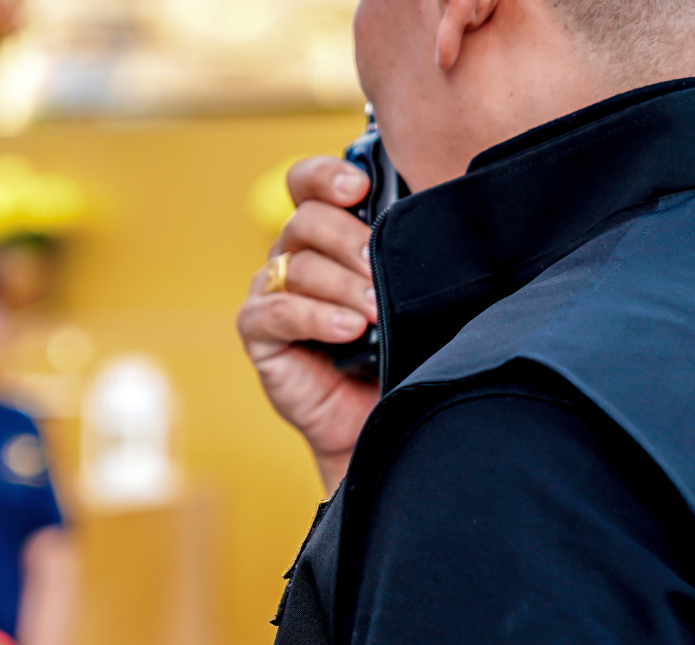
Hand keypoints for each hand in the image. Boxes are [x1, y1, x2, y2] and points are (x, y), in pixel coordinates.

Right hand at [237, 156, 385, 483]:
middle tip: (381, 268)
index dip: (326, 176)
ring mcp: (272, 292)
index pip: (308, 184)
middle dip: (348, 239)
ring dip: (344, 287)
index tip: (359, 188)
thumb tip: (436, 216)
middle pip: (307, 220)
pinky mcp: (258, 332)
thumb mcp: (408, 292)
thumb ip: (406, 252)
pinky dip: (316, 317)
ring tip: (376, 313)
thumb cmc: (398, 350)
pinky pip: (278, 312)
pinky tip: (349, 329)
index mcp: (326, 235)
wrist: (378, 418)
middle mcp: (294, 256)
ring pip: (299, 266)